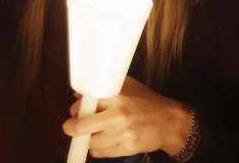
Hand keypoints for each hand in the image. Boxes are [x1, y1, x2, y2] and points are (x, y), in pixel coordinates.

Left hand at [62, 76, 191, 157]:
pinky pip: (102, 153)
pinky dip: (97, 149)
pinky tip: (102, 142)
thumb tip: (79, 94)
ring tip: (92, 133)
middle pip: (81, 126)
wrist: (168, 121)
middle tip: (70, 127)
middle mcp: (118, 114)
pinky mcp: (128, 147)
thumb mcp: (126, 86)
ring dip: (87, 139)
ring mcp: (123, 133)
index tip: (74, 111)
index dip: (76, 108)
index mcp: (116, 95)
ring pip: (91, 142)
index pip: (84, 103)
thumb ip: (103, 87)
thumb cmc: (146, 101)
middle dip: (71, 128)